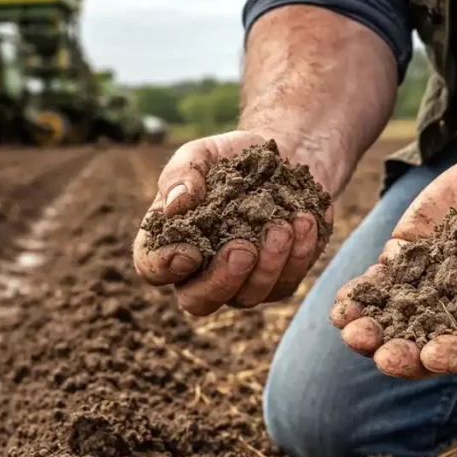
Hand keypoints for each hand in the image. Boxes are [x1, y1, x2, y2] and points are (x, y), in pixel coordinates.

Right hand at [133, 130, 334, 315]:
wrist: (282, 157)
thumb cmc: (231, 158)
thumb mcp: (201, 154)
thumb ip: (181, 175)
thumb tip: (175, 205)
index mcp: (172, 242)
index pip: (153, 269)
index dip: (166, 266)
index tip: (190, 251)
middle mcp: (201, 272)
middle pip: (199, 301)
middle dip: (222, 280)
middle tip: (242, 249)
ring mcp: (241, 282)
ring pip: (248, 297)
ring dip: (267, 265)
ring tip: (281, 226)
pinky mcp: (278, 279)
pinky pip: (285, 282)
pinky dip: (299, 254)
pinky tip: (304, 221)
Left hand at [331, 151, 456, 378]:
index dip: (453, 355)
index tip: (432, 355)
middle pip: (425, 344)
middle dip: (401, 351)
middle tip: (380, 355)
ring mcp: (429, 290)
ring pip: (394, 318)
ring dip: (370, 328)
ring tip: (349, 329)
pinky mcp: (407, 260)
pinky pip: (379, 283)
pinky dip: (360, 294)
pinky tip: (341, 302)